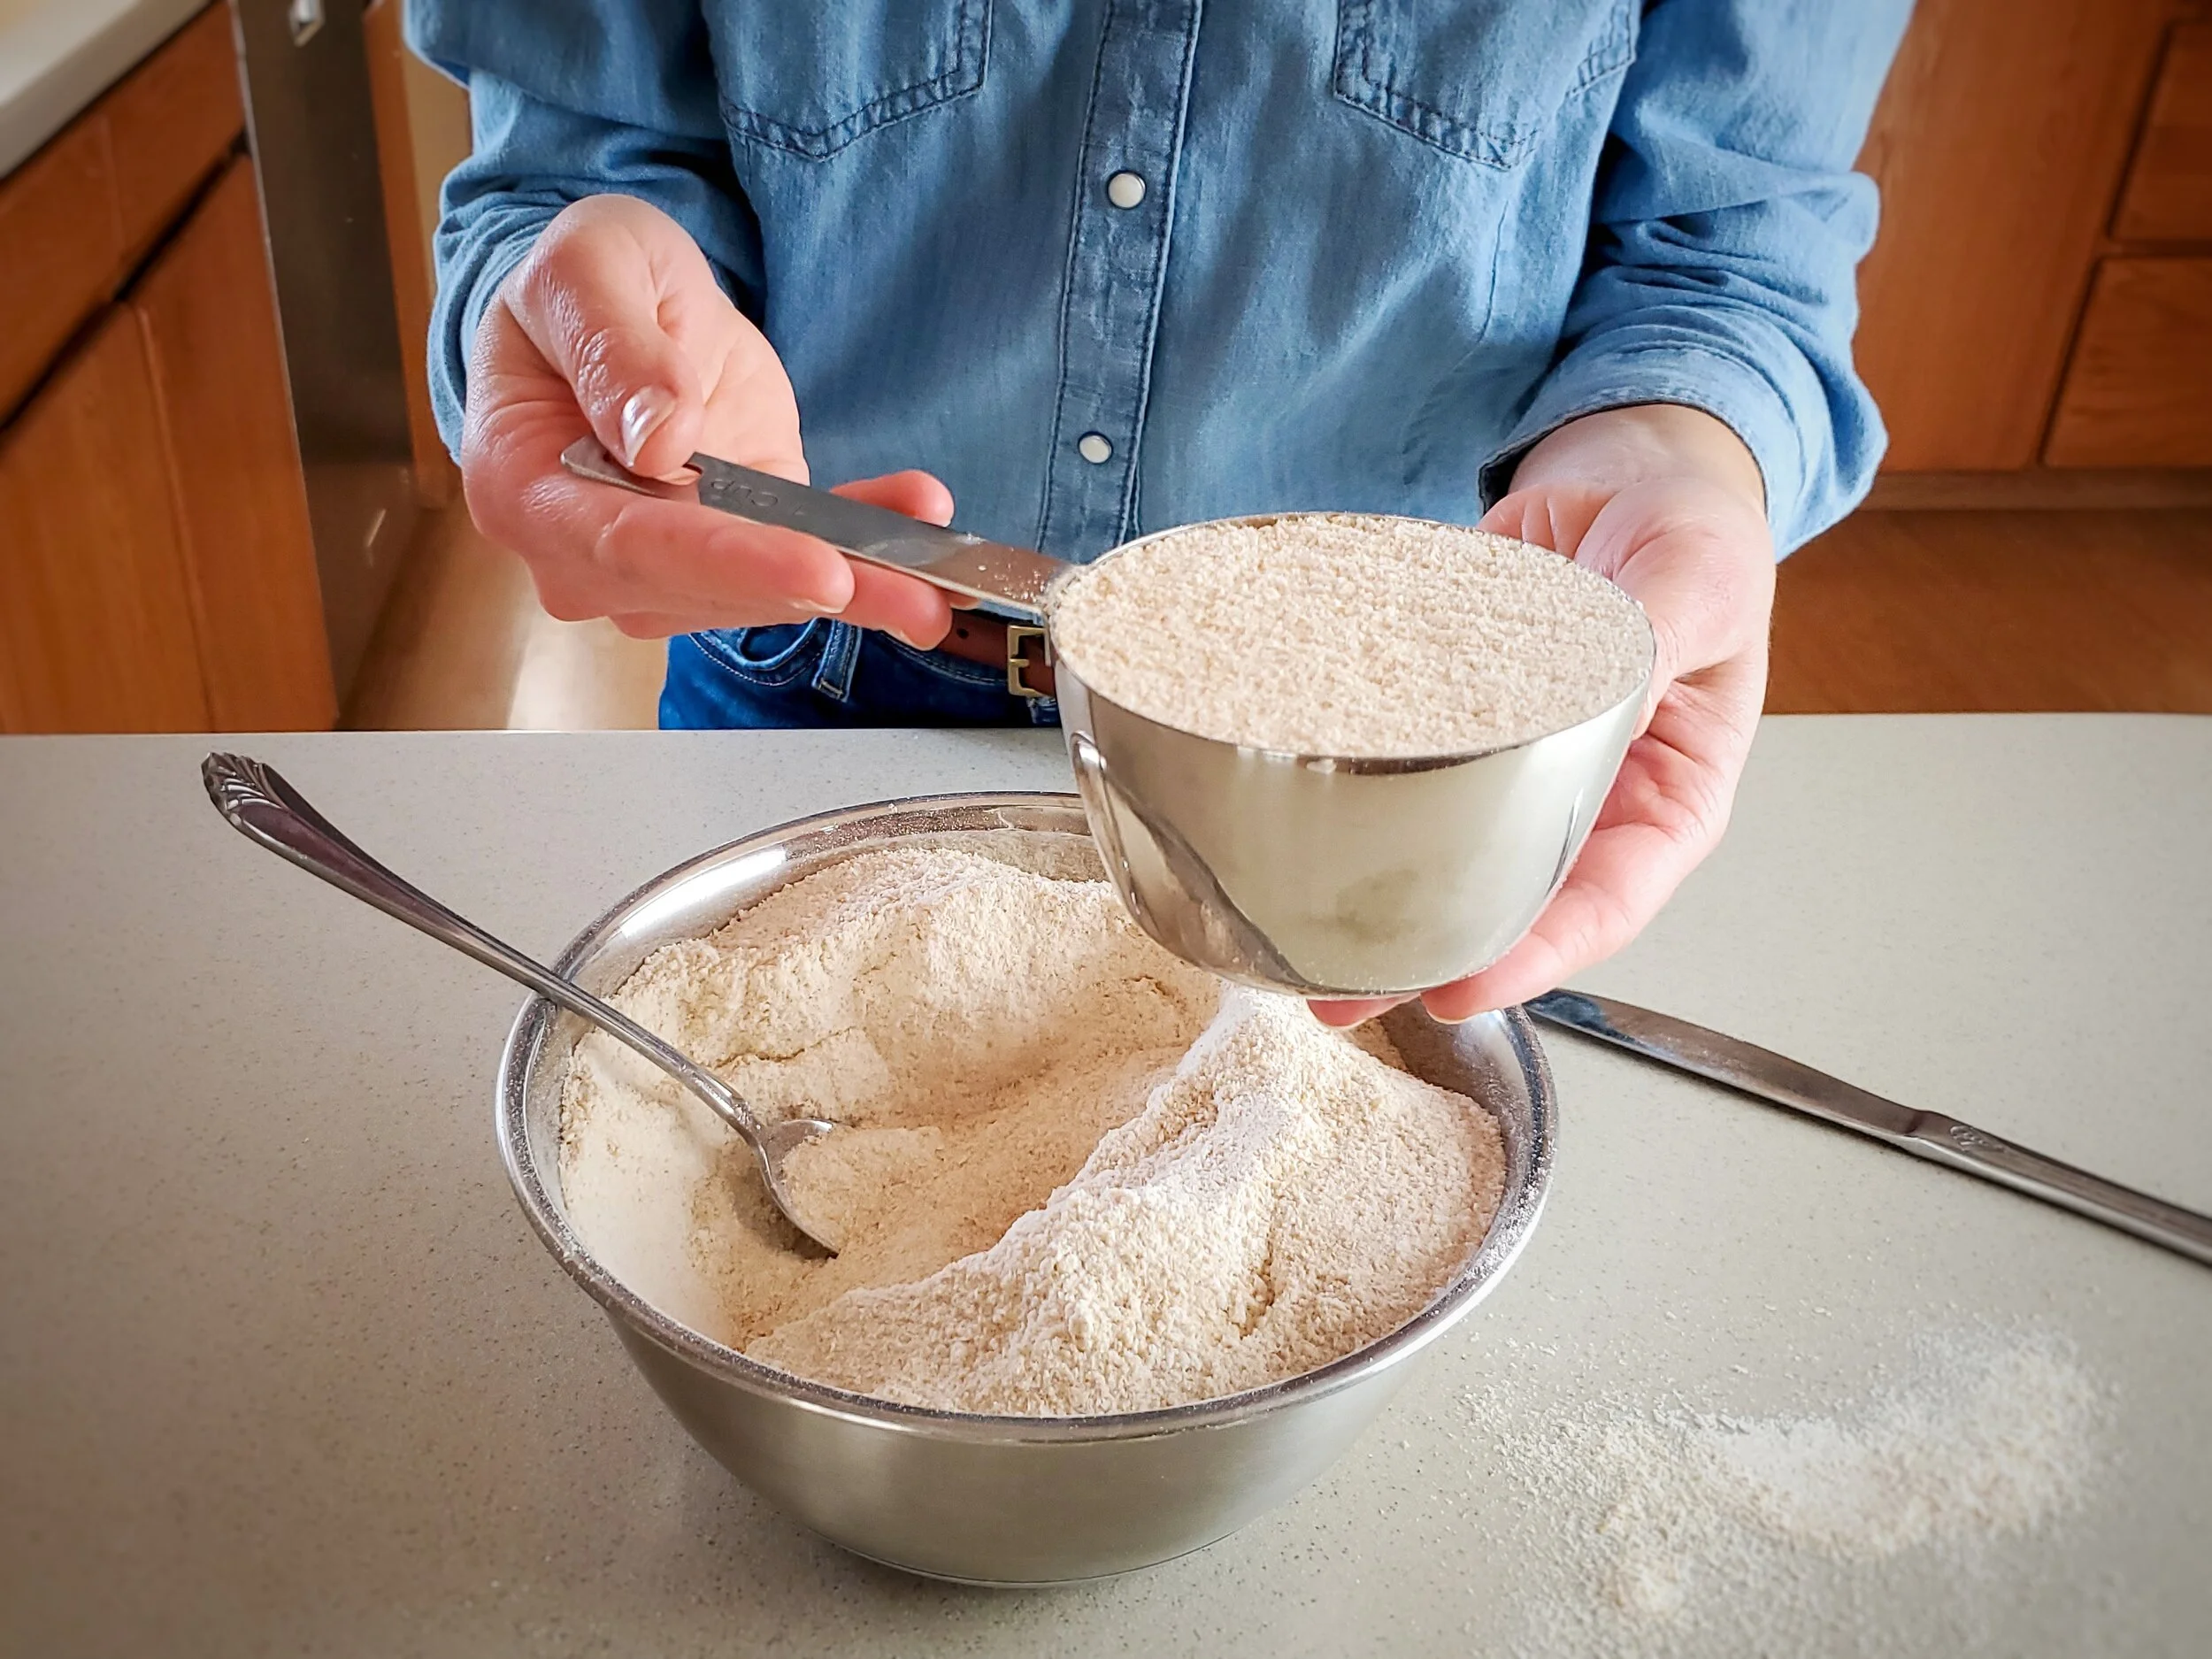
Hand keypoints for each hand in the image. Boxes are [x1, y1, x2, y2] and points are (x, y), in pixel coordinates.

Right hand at [460, 194, 954, 643]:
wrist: (619, 305)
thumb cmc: (580, 286)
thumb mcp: (583, 269)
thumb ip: (611, 346)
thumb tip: (658, 438)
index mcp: (527, 488)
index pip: (629, 544)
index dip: (727, 561)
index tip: (813, 569)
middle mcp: (588, 551)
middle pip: (707, 587)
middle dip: (814, 591)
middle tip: (914, 596)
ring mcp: (665, 563)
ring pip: (765, 592)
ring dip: (863, 581)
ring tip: (941, 573)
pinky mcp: (735, 546)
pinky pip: (804, 557)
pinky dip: (871, 547)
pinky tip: (921, 523)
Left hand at [1315, 405, 1775, 1025]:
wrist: (1625, 467)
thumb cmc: (1691, 528)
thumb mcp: (1700, 571)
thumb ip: (1666, 629)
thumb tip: (1617, 679)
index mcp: (1667, 795)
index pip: (1606, 901)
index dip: (1537, 955)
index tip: (1463, 989)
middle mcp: (1587, 801)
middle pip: (1511, 904)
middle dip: (1432, 957)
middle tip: (1346, 992)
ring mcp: (1512, 769)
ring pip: (1447, 858)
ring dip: (1377, 908)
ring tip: (1299, 952)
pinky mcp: (1449, 726)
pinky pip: (1401, 777)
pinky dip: (1351, 809)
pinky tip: (1290, 839)